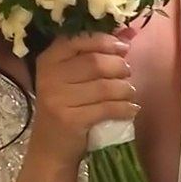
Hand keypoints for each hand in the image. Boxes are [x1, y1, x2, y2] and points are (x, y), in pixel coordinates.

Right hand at [28, 31, 138, 167]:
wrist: (51, 149)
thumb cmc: (67, 106)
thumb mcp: (75, 77)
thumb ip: (98, 52)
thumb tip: (130, 32)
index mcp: (49, 59)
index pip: (79, 39)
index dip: (105, 41)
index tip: (123, 48)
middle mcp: (49, 76)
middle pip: (95, 63)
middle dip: (119, 66)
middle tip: (127, 73)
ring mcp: (57, 99)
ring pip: (105, 87)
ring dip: (125, 89)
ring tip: (129, 93)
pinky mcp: (70, 120)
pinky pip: (107, 108)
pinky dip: (125, 108)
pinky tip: (131, 109)